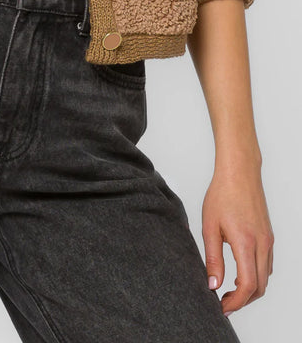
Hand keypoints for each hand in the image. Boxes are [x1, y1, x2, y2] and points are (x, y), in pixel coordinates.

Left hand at [202, 159, 273, 316]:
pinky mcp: (269, 236)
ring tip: (229, 290)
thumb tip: (213, 284)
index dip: (236, 302)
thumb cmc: (222, 194)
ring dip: (251, 289)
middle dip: (243, 301)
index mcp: (245, 242)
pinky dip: (256, 275)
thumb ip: (212, 258)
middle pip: (259, 287)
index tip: (222, 306)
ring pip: (265, 277)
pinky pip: (267, 265)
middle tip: (224, 302)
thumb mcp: (210, 227)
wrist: (239, 172)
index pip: (247, 286)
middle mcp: (262, 244)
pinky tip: (240, 273)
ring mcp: (268, 240)